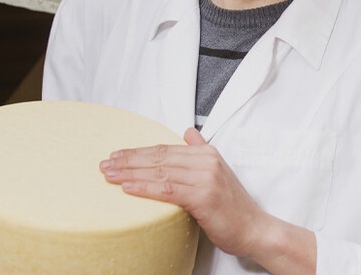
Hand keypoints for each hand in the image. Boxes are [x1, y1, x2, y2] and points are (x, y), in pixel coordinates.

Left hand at [99, 128, 315, 272]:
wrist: (254, 228)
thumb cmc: (234, 207)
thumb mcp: (218, 172)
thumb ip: (201, 151)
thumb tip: (189, 132)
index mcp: (207, 154)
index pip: (165, 149)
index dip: (139, 152)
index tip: (118, 155)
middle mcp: (206, 162)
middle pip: (159, 157)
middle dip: (129, 160)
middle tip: (106, 164)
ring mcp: (205, 178)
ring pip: (159, 172)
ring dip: (131, 173)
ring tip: (110, 175)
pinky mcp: (202, 196)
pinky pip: (167, 189)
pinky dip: (145, 187)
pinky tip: (128, 188)